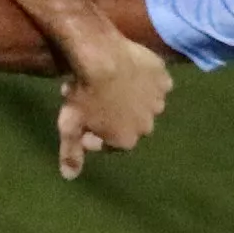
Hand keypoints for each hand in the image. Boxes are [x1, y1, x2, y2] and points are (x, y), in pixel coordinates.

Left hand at [54, 42, 169, 179]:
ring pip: (145, 103)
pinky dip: (146, 79)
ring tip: (113, 83)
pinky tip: (132, 71)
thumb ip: (71, 152)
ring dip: (132, 98)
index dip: (95, 132)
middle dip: (115, 116)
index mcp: (127, 141)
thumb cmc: (83, 93)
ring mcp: (159, 102)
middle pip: (130, 124)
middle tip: (96, 99)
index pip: (110, 142)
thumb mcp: (70, 125)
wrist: (102, 56)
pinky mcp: (163, 79)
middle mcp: (147, 126)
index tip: (82, 120)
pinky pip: (156, 82)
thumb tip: (69, 176)